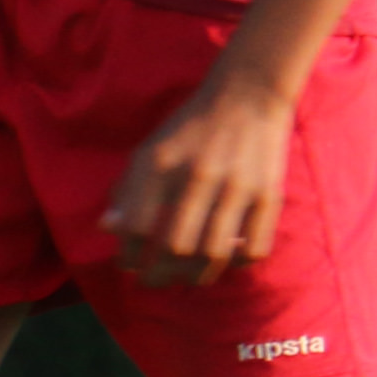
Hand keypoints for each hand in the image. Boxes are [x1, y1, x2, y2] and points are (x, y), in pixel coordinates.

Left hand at [101, 65, 298, 286]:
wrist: (248, 95)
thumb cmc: (189, 129)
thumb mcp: (149, 150)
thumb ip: (126, 189)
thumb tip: (107, 229)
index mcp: (159, 162)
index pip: (136, 226)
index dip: (129, 254)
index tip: (129, 264)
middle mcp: (197, 175)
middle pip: (175, 247)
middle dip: (159, 274)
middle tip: (153, 281)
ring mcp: (236, 186)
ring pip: (213, 254)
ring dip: (196, 275)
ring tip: (185, 278)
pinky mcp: (269, 194)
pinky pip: (253, 249)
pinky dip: (236, 264)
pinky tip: (224, 261)